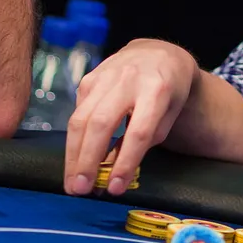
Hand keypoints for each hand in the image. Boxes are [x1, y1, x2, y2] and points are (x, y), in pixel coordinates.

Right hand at [64, 39, 197, 195]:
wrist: (158, 53)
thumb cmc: (169, 90)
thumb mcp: (169, 115)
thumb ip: (145, 141)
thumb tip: (113, 171)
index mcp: (157, 89)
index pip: (139, 131)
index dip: (125, 162)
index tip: (115, 188)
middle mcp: (129, 79)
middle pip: (101, 123)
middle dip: (88, 160)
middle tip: (80, 189)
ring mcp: (105, 76)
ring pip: (81, 118)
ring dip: (73, 154)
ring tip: (72, 182)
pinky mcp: (89, 78)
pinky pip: (77, 112)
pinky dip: (75, 138)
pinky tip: (77, 156)